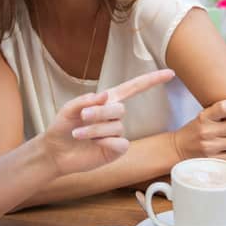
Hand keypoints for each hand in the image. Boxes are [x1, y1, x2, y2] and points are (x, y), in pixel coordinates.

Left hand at [42, 69, 175, 175]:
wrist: (55, 151)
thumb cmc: (62, 127)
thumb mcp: (69, 108)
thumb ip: (86, 100)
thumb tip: (105, 96)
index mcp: (107, 102)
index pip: (133, 88)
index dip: (151, 80)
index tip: (170, 73)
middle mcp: (114, 117)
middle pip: (120, 109)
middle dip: (99, 112)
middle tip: (82, 117)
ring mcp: (117, 134)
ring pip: (115, 127)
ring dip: (94, 130)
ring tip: (78, 134)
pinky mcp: (116, 150)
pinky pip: (119, 143)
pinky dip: (105, 142)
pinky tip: (94, 145)